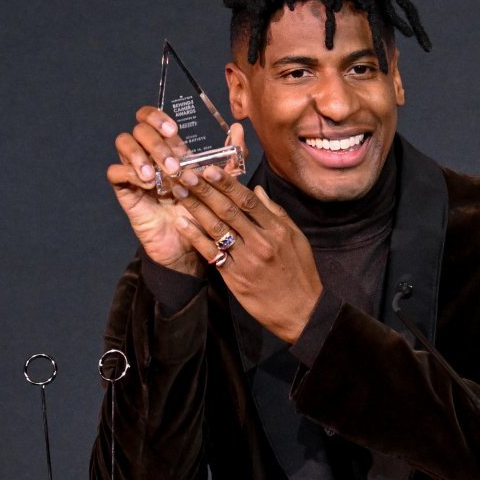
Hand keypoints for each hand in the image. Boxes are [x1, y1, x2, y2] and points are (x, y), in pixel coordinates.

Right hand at [107, 109, 247, 275]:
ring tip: (156, 176)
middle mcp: (151, 156)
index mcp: (171, 149)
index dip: (157, 117)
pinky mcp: (127, 192)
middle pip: (140, 129)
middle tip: (173, 165)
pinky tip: (147, 185)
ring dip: (139, 155)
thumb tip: (237, 127)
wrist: (192, 246)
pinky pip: (115, 172)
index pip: (152, 117)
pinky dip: (128, 173)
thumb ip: (231, 156)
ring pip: (123, 143)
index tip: (174, 131)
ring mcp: (137, 172)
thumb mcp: (223, 183)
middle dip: (156, 143)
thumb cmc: (206, 213)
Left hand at [172, 166, 322, 343]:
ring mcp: (246, 260)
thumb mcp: (296, 238)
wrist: (301, 312)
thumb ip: (276, 213)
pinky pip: (211, 253)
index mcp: (276, 230)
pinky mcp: (235, 278)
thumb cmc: (300, 274)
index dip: (227, 183)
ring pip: (216, 228)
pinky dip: (195, 237)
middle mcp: (260, 242)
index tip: (209, 168)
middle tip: (185, 173)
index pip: (248, 200)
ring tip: (178, 191)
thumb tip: (256, 190)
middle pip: (228, 210)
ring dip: (195, 208)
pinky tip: (181, 222)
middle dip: (205, 190)